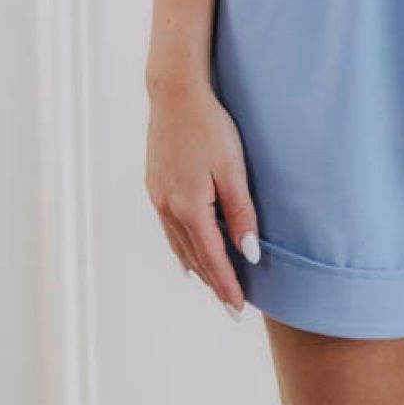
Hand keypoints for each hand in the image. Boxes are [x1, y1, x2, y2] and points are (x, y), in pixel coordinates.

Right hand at [145, 78, 260, 316]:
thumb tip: (249, 254)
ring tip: (215, 286)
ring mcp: (158, 198)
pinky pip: (170, 230)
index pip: (213, 258)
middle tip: (231, 307)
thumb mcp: (233, 168)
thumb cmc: (210, 127)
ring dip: (199, 268)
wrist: (175, 95)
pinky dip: (182, 248)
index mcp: (189, 207)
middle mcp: (169, 208)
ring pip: (180, 245)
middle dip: (214, 283)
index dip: (227, 285)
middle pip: (195, 257)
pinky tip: (187, 256)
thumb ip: (241, 212)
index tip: (238, 309)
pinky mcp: (155, 186)